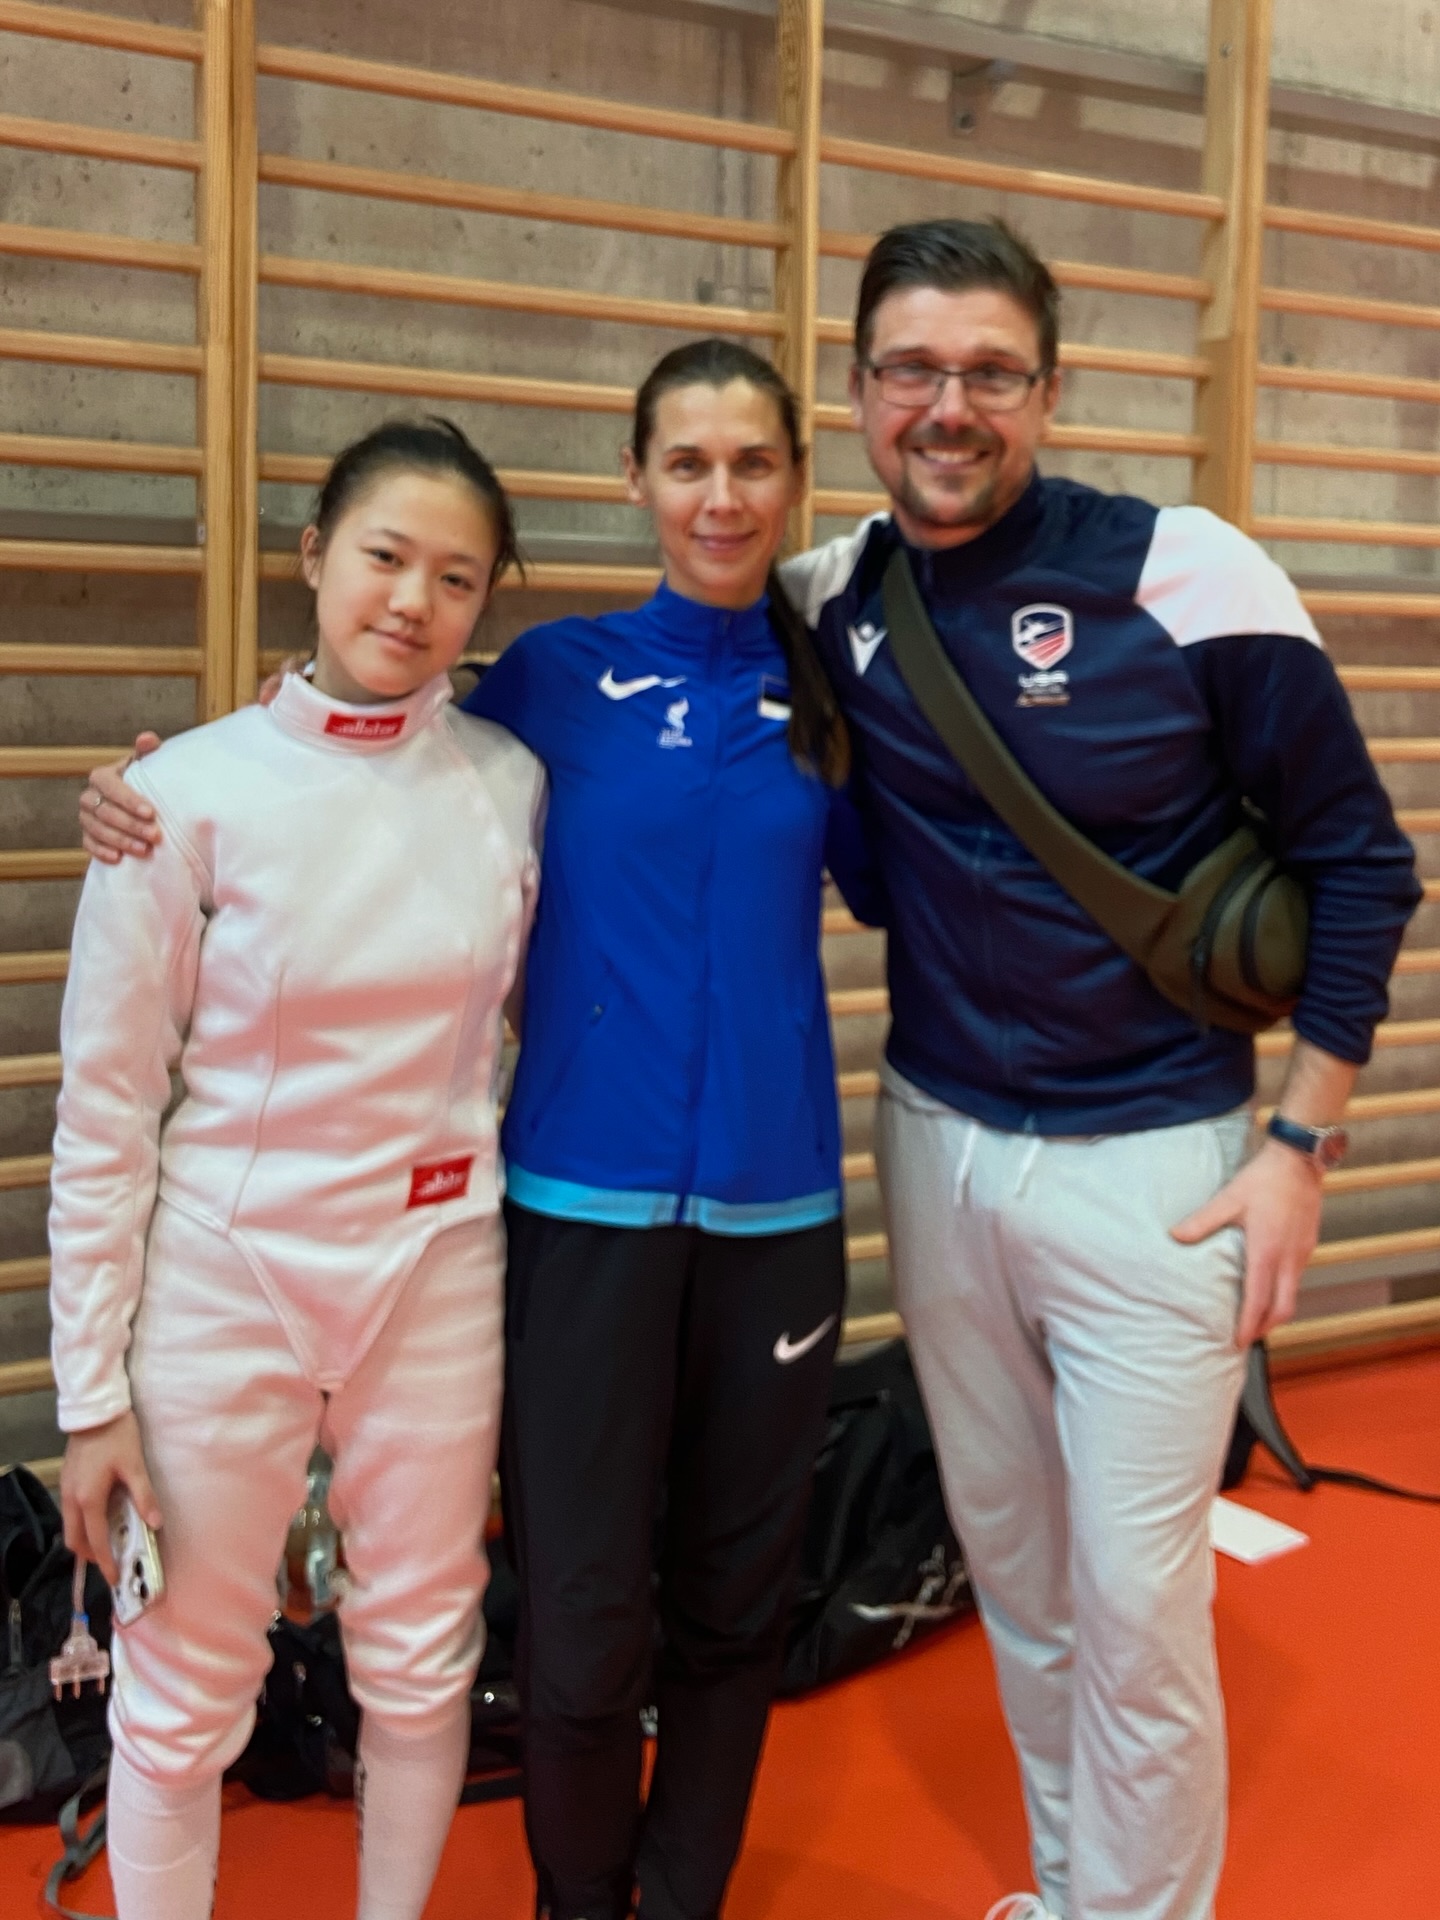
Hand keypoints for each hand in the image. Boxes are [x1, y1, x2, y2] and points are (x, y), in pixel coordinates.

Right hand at [60, 1410, 161, 1584]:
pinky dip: (83, 1523)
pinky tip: (100, 1518)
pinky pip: (71, 1512)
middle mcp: (72, 1498)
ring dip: (85, 1539)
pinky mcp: (68, 1479)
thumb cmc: (117, 1436)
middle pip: (75, 1539)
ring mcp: (67, 1488)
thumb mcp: (134, 1465)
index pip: (95, 1540)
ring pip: (70, 1526)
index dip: (105, 1562)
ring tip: (108, 1543)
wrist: (95, 1410)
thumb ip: (144, 1496)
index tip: (114, 1579)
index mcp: (88, 1499)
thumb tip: (155, 1523)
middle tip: (111, 1562)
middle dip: (91, 1555)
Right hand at [79, 733, 161, 863]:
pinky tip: (119, 858)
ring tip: (145, 850)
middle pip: (105, 811)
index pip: (111, 787)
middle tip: (155, 836)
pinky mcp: (87, 836)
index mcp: (102, 776)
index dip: (129, 800)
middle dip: (131, 825)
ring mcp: (86, 818)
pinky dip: (102, 852)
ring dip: (121, 840)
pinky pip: (89, 845)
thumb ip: (149, 752)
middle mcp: (89, 796)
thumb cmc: (147, 782)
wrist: (140, 806)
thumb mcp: (149, 765)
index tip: (151, 813)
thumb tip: (147, 738)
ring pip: (98, 829)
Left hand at [1170, 1137, 1322, 1347]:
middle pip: (1283, 1309)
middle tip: (1247, 1338)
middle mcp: (1288, 1259)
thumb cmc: (1263, 1180)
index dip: (1249, 1325)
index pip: (1259, 1301)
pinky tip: (1268, 1285)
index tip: (1238, 1342)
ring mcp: (1302, 1253)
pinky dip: (1282, 1291)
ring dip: (1275, 1311)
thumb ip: (1202, 1222)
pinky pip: (1296, 1278)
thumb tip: (1174, 1237)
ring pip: (1292, 1294)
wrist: (1299, 1162)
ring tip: (1255, 1317)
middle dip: (1265, 1328)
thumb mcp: (1228, 1199)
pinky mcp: (1308, 1245)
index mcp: (1267, 1252)